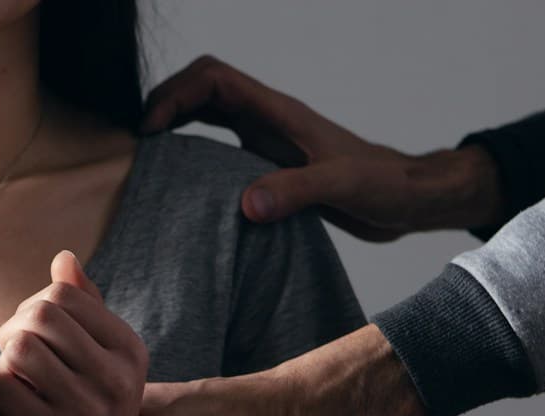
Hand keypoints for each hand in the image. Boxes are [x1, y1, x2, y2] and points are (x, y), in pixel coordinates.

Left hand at [0, 251, 148, 415]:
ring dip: (3, 364)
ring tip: (14, 384)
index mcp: (131, 352)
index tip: (32, 334)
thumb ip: (84, 308)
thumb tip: (64, 258)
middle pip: (39, 317)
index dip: (33, 307)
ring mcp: (90, 411)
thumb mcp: (98, 361)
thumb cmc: (84, 412)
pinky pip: (2, 388)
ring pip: (19, 349)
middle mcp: (119, 380)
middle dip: (13, 331)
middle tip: (13, 358)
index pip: (63, 295)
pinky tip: (7, 412)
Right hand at [142, 55, 504, 239]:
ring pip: (207, 115)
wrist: (407, 198)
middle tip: (137, 142)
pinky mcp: (270, 166)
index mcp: (279, 114)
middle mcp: (268, 121)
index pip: (216, 81)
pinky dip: (193, 152)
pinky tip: (181, 183)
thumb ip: (297, 192)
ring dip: (175, 124)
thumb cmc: (384, 186)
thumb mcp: (343, 189)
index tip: (152, 131)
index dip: (176, 96)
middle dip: (165, 104)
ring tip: (147, 158)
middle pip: (202, 89)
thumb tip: (246, 205)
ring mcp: (267, 141)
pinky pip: (219, 148)